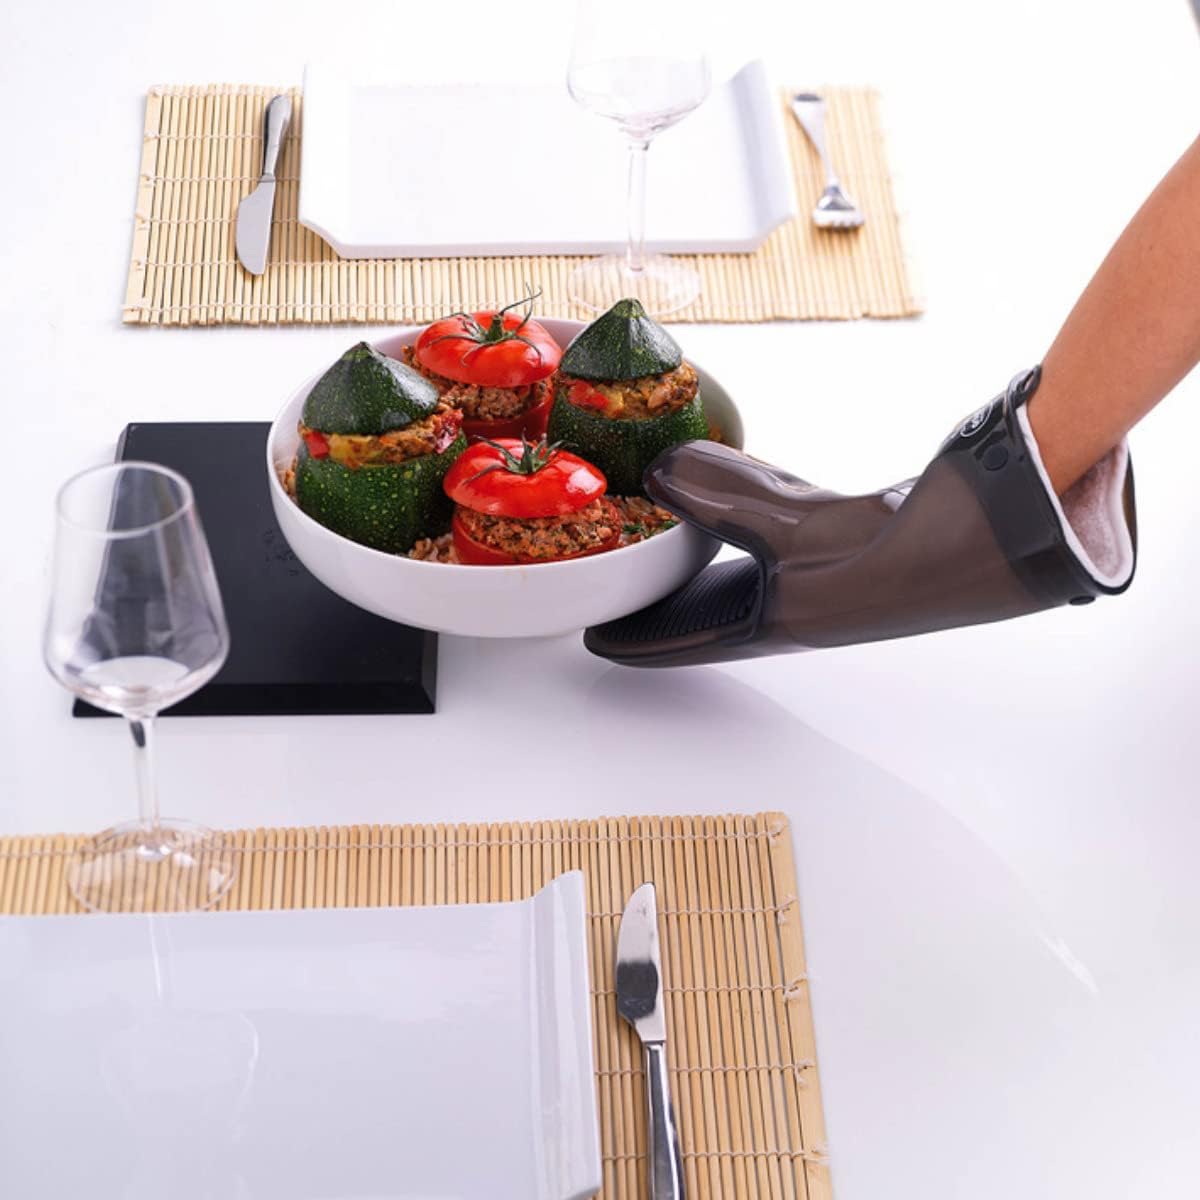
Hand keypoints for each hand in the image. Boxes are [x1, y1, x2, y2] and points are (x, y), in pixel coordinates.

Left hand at [584, 370, 1136, 666]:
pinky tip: (731, 473)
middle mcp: (790, 604)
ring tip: (661, 531)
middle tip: (616, 583)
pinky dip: (745, 498)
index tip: (592, 643)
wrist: (994, 533)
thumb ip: (723, 497)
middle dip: (660, 594)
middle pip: (703, 601)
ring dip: (698, 542)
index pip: (681, 641)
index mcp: (770, 624)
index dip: (636, 641)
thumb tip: (660, 472)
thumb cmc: (901, 555)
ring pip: (737, 555)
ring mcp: (818, 572)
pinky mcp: (844, 535)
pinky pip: (773, 519)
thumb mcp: (796, 527)